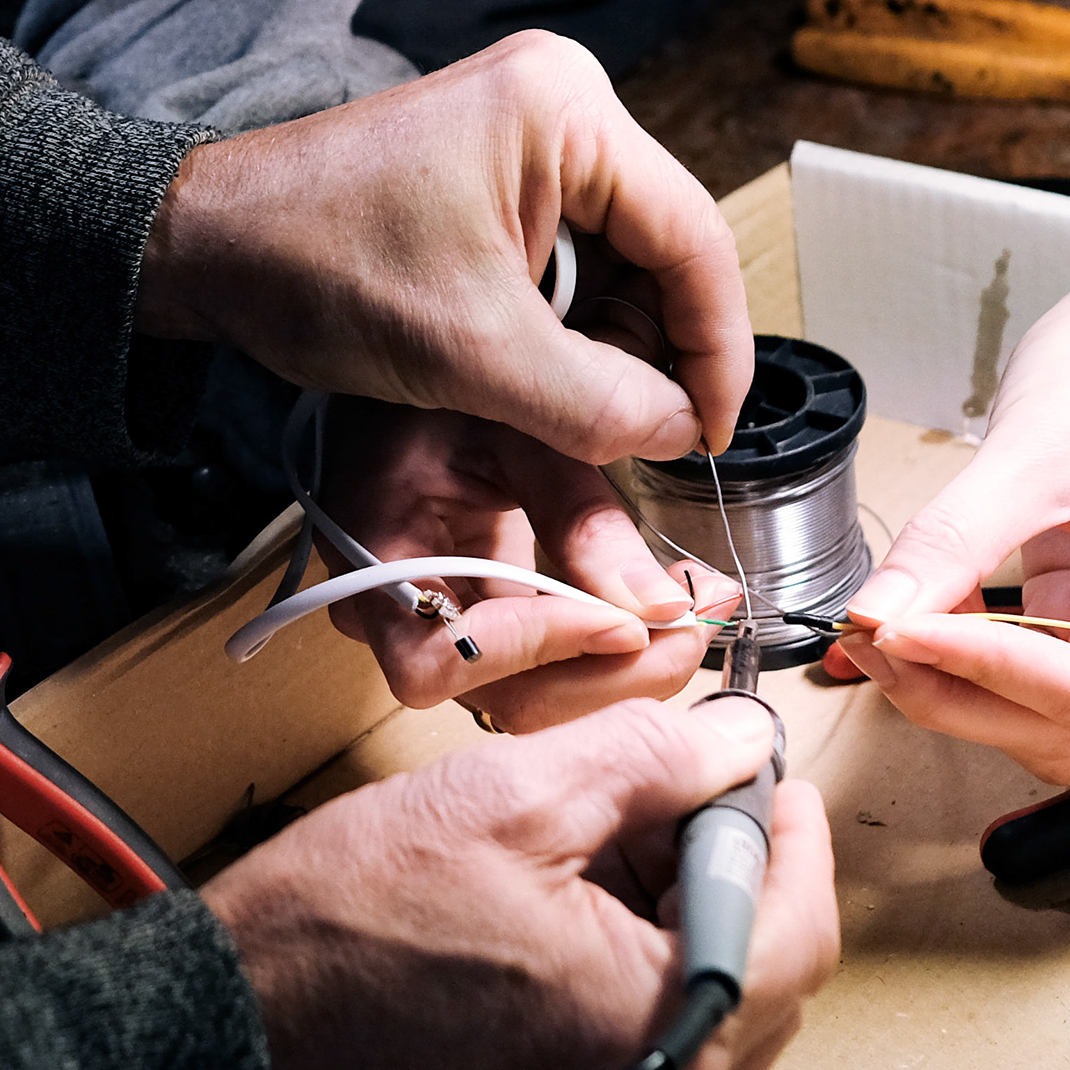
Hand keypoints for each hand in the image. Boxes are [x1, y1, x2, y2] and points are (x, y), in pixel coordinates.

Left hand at [137, 33, 749, 466]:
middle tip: (650, 437)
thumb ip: (596, 402)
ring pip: (619, 263)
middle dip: (658, 350)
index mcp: (569, 111)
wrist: (203, 243)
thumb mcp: (473, 352)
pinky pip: (569, 258)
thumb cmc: (316, 263)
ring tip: (589, 419)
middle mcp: (562, 103)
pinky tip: (549, 384)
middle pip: (663, 248)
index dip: (718, 348)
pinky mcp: (493, 171)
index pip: (695, 238)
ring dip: (613, 348)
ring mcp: (525, 134)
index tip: (713, 432)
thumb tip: (682, 431)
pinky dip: (569, 329)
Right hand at [211, 697, 837, 1069]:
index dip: (782, 830)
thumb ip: (650, 761)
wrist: (210, 1065)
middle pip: (754, 992)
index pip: (802, 926)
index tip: (753, 775)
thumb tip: (737, 748)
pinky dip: (610, 1027)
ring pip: (692, 1045)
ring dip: (657, 952)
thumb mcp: (502, 800)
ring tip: (561, 881)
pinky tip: (531, 968)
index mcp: (669, 1040)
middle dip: (712, 884)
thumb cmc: (332, 943)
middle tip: (642, 807)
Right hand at [317, 402, 729, 730]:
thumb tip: (663, 608)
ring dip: (624, 670)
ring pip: (537, 697)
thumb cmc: (445, 386)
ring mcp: (434, 630)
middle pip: (502, 698)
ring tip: (697, 610)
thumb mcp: (513, 430)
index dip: (539, 649)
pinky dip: (615, 649)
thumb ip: (580, 516)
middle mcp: (392, 617)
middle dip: (609, 675)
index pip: (444, 658)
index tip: (626, 622)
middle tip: (695, 624)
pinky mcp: (481, 628)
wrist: (423, 370)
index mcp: (373, 560)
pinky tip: (669, 609)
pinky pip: (549, 668)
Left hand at [841, 172, 1069, 783]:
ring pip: (1040, 707)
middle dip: (964, 690)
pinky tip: (904, 619)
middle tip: (874, 637)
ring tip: (879, 628)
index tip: (906, 633)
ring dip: (955, 684)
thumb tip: (877, 613)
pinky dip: (961, 651)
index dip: (997, 673)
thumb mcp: (1033, 456)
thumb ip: (952, 545)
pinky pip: (1025, 661)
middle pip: (1069, 719)